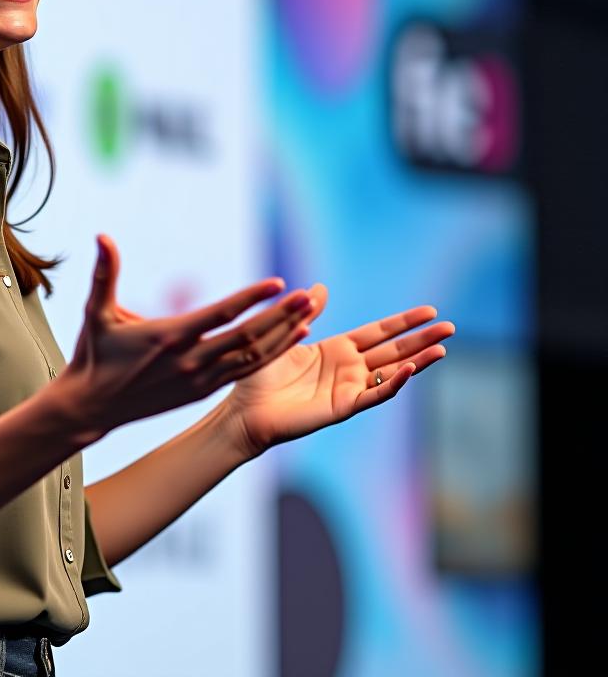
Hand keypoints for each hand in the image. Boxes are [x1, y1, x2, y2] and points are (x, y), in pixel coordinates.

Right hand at [58, 235, 316, 438]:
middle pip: (246, 336)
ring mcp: (200, 380)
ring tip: (309, 314)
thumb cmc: (93, 355)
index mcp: (169, 337)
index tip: (279, 282)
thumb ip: (104, 273)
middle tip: (309, 295)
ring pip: (251, 357)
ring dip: (282, 335)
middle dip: (280, 315)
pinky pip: (245, 371)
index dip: (251, 298)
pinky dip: (270, 355)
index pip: (220, 314)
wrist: (92, 408)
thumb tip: (102, 235)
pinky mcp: (203, 391)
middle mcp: (191, 361)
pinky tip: (290, 338)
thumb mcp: (96, 312)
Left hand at [223, 284, 453, 457]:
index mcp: (337, 349)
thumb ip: (307, 312)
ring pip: (390, 373)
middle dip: (421, 339)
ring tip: (442, 349)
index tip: (429, 310)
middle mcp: (348, 368)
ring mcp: (348, 388)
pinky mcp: (342, 407)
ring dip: (417, 362)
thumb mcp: (286, 334)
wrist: (245, 408)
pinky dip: (393, 383)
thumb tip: (320, 287)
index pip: (378, 332)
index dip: (403, 322)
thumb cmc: (260, 374)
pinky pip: (373, 395)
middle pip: (393, 350)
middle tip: (451, 328)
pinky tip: (410, 370)